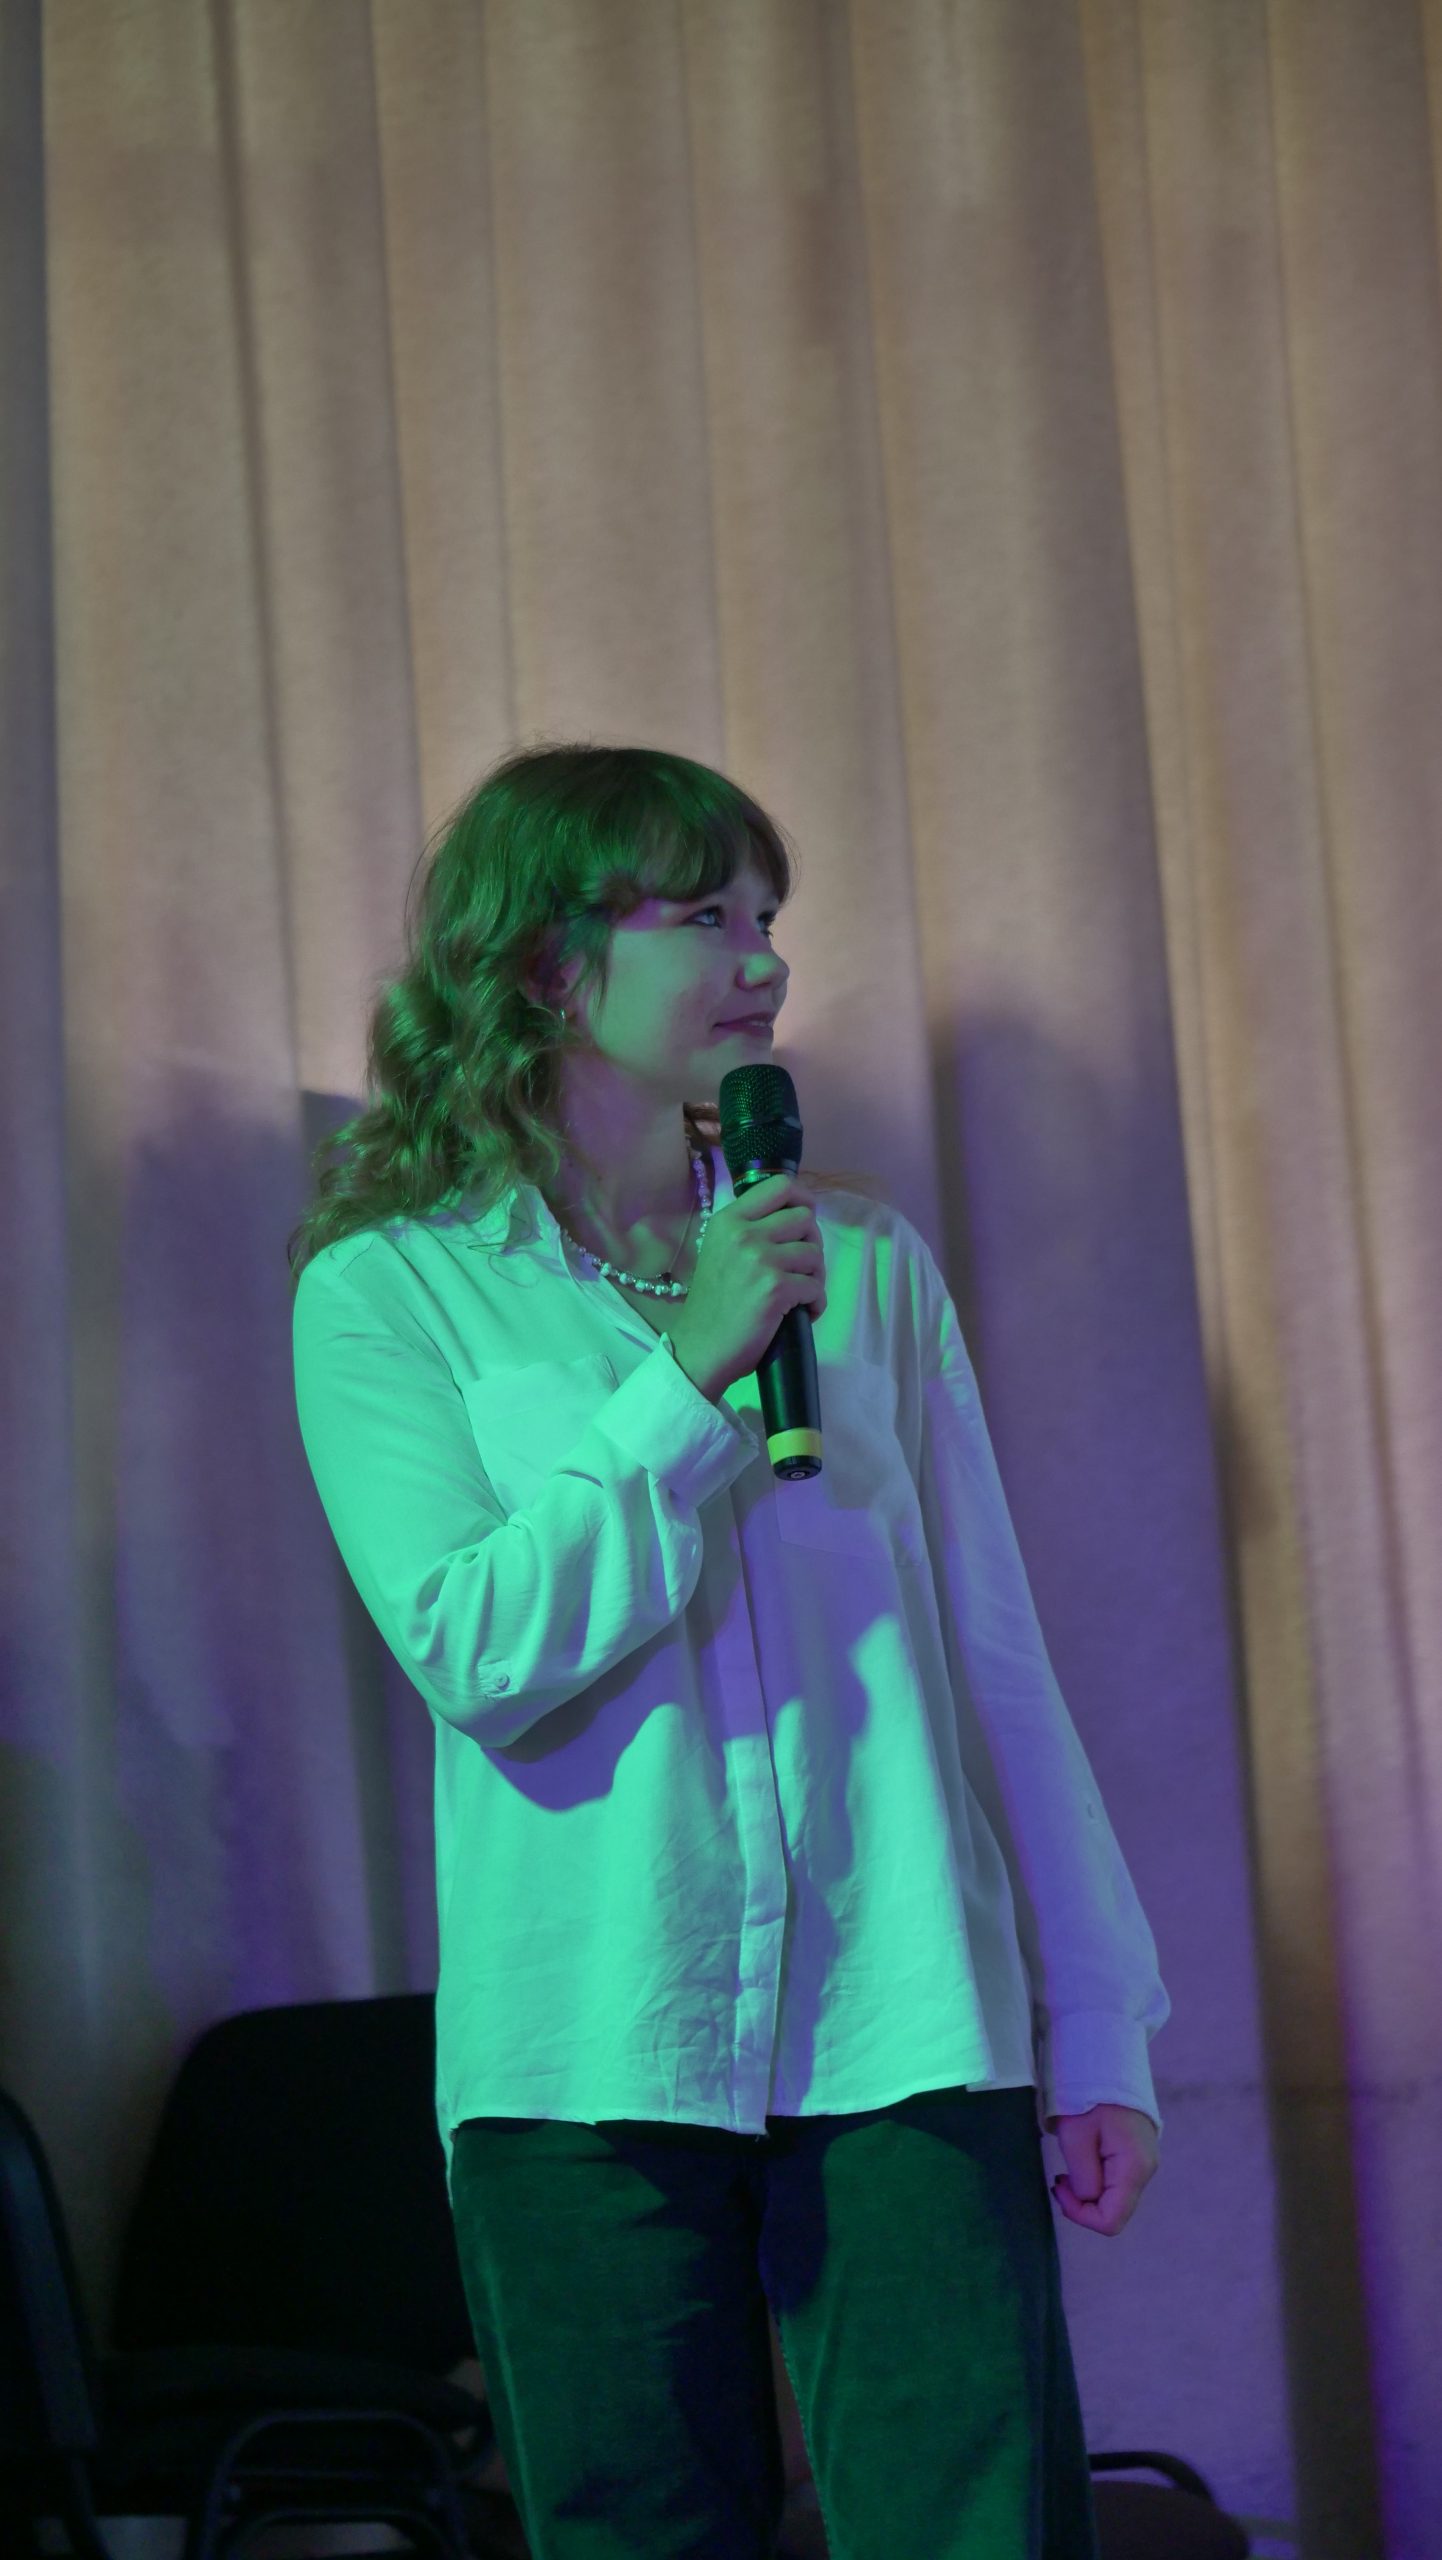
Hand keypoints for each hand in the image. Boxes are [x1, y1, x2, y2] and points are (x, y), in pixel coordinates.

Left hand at [1045, 2102, 1157, 2236]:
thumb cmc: (1090, 2097)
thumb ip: (1084, 2178)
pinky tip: (1083, 2160)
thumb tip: (1088, 2199)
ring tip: (1068, 2169)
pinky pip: (1116, 2181)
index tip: (1059, 2187)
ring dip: (1088, 2191)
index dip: (1081, 2216)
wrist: (1108, 2062)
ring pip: (1115, 2197)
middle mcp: (1145, 2172)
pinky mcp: (1137, 2154)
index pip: (1111, 2221)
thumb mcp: (1076, 2137)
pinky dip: (1096, 2180)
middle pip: (1114, 2211)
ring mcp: (1144, 2163)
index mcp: (1134, 2170)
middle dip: (1083, 2204)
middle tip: (1059, 2179)